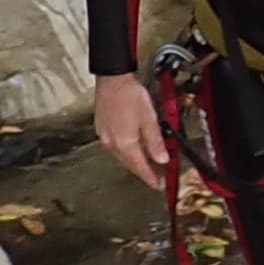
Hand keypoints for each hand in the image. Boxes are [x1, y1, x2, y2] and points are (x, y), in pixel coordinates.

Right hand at [93, 71, 165, 190]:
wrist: (112, 79)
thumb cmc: (129, 94)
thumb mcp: (149, 118)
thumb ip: (156, 141)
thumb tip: (162, 159)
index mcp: (125, 143)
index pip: (140, 167)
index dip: (149, 177)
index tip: (156, 185)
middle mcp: (112, 143)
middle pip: (129, 164)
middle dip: (141, 170)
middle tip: (152, 176)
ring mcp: (104, 137)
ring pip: (121, 156)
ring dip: (132, 161)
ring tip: (143, 163)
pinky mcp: (101, 129)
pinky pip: (114, 146)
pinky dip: (124, 150)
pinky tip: (129, 146)